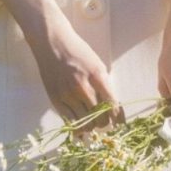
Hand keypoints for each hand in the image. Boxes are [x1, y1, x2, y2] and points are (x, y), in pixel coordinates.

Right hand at [0, 0, 121, 129]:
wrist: (52, 42)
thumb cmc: (77, 51)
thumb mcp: (96, 64)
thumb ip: (104, 85)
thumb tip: (113, 108)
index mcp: (97, 75)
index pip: (112, 104)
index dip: (117, 117)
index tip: (119, 123)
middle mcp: (82, 86)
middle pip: (99, 117)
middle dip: (104, 123)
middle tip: (104, 123)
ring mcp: (67, 94)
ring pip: (85, 122)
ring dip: (91, 126)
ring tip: (92, 124)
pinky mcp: (56, 99)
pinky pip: (69, 121)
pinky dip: (77, 127)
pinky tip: (81, 128)